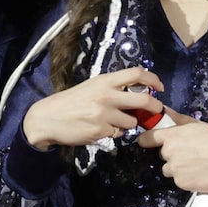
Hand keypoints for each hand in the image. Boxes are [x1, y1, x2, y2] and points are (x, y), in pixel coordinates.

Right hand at [22, 69, 163, 148]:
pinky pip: (119, 133)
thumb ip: (113, 88)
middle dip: (155, 107)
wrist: (47, 118)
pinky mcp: (101, 130)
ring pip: (132, 121)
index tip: (160, 87)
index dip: (153, 79)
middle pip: (143, 100)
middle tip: (157, 110)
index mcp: (104, 81)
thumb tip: (138, 93)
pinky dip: (115, 132)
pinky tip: (101, 128)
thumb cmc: (71, 101)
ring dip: (128, 123)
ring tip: (113, 121)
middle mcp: (106, 95)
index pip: (136, 73)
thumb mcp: (92, 87)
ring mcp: (104, 114)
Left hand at [142, 108, 207, 194]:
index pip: (149, 138)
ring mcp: (174, 169)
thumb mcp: (198, 125)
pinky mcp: (181, 182)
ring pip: (170, 169)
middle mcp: (169, 152)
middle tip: (191, 153)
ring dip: (179, 168)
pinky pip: (179, 180)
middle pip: (163, 155)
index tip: (145, 142)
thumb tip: (163, 110)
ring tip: (198, 164)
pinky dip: (187, 178)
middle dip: (173, 155)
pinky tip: (200, 173)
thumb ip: (177, 119)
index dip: (146, 140)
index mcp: (173, 135)